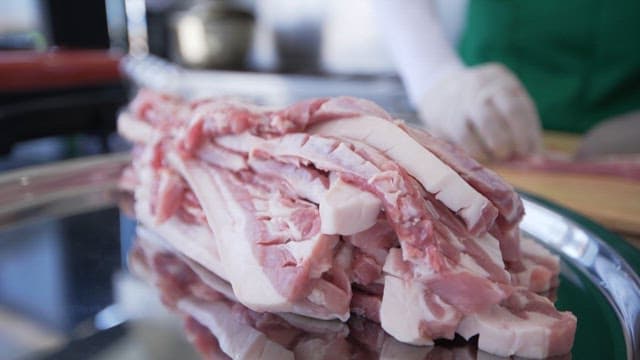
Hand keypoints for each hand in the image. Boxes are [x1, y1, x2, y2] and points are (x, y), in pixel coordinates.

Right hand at [417, 63, 541, 160]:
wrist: (438, 91)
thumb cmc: (478, 106)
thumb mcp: (498, 102)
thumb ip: (517, 125)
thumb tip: (534, 157)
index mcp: (503, 81)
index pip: (522, 107)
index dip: (529, 133)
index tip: (533, 154)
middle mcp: (485, 85)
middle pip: (510, 110)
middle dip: (517, 138)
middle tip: (515, 155)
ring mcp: (464, 98)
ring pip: (488, 122)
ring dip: (498, 144)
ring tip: (499, 156)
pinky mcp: (447, 115)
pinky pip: (465, 136)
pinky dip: (477, 150)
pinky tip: (480, 155)